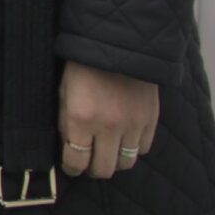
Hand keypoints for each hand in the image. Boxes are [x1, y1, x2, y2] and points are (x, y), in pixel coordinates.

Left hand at [57, 60, 159, 180]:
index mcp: (81, 118)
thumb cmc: (83, 67)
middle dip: (93, 169)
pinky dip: (133, 148)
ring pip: (125, 163)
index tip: (72, 166)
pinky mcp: (150, 120)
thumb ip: (66, 124)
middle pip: (104, 169)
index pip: (77, 161)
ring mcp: (132, 125)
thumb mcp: (64, 93)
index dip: (72, 168)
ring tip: (108, 150)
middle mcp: (108, 126)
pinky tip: (124, 138)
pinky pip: (143, 149)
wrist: (118, 44)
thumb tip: (69, 148)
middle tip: (89, 161)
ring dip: (114, 160)